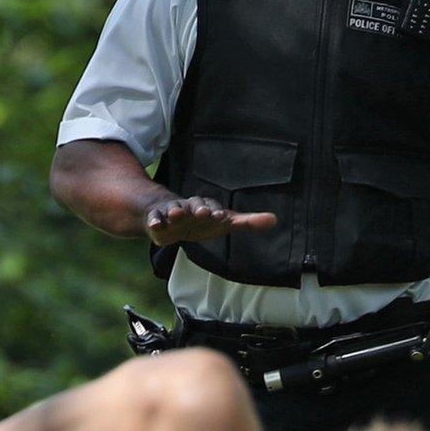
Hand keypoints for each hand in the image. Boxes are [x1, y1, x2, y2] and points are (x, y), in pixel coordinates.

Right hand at [143, 196, 277, 247]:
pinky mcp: (157, 221)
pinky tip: (155, 225)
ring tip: (177, 214)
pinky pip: (154, 219)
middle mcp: (189, 207)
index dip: (217, 212)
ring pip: (173, 210)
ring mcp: (172, 213)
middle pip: (194, 205)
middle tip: (203, 213)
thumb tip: (274, 220)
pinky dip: (154, 221)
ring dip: (175, 211)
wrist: (170, 217)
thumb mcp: (223, 222)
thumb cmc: (202, 221)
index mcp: (206, 207)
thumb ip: (247, 222)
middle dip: (198, 208)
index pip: (213, 207)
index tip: (221, 216)